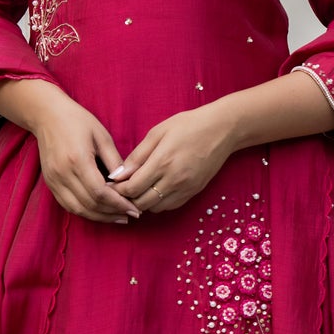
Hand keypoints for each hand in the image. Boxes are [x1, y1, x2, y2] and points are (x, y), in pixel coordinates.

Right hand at [0, 84, 138, 222]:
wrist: (47, 115)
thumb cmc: (77, 121)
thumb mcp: (102, 135)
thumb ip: (114, 160)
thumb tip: (125, 182)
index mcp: (77, 160)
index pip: (100, 192)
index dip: (118, 204)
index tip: (134, 209)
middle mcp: (63, 173)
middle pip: (90, 204)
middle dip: (112, 213)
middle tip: (131, 215)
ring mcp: (53, 180)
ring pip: (78, 209)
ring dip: (99, 217)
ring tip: (118, 217)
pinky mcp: (50, 183)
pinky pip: (68, 205)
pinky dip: (85, 211)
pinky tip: (100, 211)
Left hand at [110, 105, 236, 215]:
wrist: (222, 129)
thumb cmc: (188, 125)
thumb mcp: (158, 132)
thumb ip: (137, 156)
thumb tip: (119, 175)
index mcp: (162, 162)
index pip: (132, 188)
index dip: (118, 189)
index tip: (111, 184)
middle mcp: (174, 179)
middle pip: (141, 202)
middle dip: (127, 198)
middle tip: (120, 189)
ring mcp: (185, 188)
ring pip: (155, 208)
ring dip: (142, 202)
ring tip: (137, 189)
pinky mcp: (194, 192)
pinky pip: (170, 206)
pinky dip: (158, 203)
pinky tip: (154, 190)